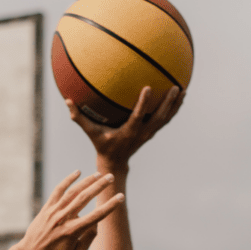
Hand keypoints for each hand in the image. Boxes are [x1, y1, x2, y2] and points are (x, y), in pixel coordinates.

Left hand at [15, 170, 124, 249]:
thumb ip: (88, 239)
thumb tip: (96, 223)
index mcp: (73, 231)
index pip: (96, 216)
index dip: (110, 206)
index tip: (120, 197)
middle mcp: (63, 219)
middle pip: (84, 198)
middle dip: (99, 186)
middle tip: (111, 177)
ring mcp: (54, 211)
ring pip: (72, 192)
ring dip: (87, 181)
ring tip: (99, 174)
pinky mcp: (47, 207)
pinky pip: (58, 190)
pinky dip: (68, 180)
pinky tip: (78, 172)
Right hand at [67, 86, 184, 173]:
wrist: (115, 162)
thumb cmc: (101, 145)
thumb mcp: (90, 133)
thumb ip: (79, 118)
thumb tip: (67, 100)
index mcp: (129, 132)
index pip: (138, 116)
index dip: (144, 103)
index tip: (148, 88)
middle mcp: (142, 133)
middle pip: (159, 117)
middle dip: (168, 103)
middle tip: (176, 87)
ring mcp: (149, 133)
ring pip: (166, 118)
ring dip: (175, 105)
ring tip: (183, 90)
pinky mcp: (151, 132)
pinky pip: (165, 120)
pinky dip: (173, 109)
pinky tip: (179, 97)